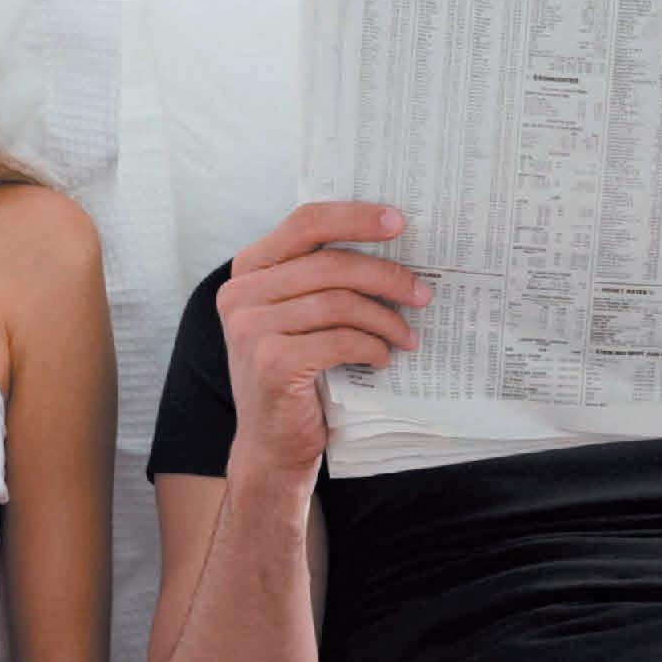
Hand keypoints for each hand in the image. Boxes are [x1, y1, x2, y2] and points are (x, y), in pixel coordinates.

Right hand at [218, 202, 428, 488]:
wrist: (271, 445)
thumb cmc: (295, 373)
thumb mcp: (297, 316)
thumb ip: (319, 278)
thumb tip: (393, 246)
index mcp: (248, 269)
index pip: (305, 222)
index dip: (355, 217)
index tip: (399, 222)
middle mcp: (240, 293)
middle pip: (330, 264)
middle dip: (385, 276)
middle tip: (421, 293)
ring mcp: (250, 329)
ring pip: (339, 303)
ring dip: (384, 318)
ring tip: (406, 336)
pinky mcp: (271, 363)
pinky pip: (339, 340)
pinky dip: (370, 346)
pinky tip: (382, 357)